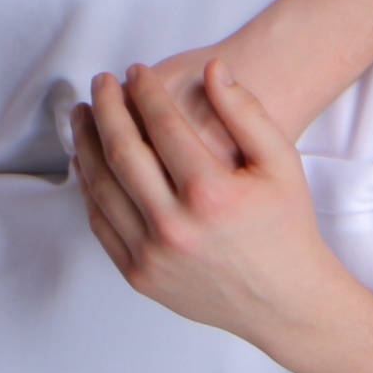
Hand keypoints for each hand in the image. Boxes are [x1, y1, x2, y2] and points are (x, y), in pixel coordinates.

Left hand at [70, 60, 354, 346]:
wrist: (285, 301)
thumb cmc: (286, 228)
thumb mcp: (282, 163)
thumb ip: (247, 112)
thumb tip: (214, 71)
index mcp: (210, 193)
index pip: (162, 126)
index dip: (145, 92)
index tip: (137, 72)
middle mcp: (175, 225)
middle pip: (121, 151)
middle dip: (106, 108)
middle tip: (101, 83)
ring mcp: (152, 255)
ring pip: (101, 187)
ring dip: (87, 144)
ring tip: (85, 116)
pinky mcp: (139, 276)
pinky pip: (102, 224)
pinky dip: (90, 188)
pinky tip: (90, 163)